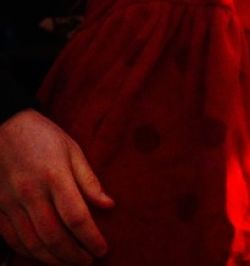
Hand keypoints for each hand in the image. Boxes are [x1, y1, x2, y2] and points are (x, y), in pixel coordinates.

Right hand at [0, 110, 112, 263]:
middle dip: (74, 255)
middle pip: (54, 236)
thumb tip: (109, 205)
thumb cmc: (42, 136)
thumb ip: (89, 180)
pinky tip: (44, 255)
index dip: (91, 238)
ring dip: (53, 259)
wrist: (2, 126)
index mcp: (54, 176)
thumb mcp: (72, 149)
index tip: (103, 249)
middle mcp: (30, 193)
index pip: (76, 217)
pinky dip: (29, 252)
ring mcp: (9, 203)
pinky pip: (12, 239)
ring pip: (31, 243)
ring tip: (71, 262)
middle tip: (89, 261)